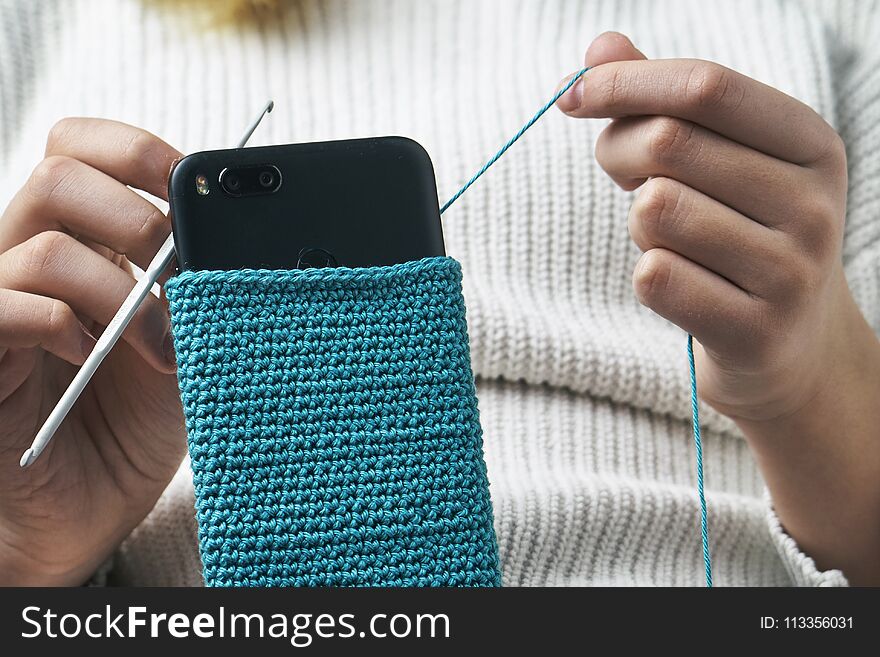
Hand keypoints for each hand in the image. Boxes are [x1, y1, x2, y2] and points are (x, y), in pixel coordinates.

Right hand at [0, 118, 186, 584]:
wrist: (88, 510)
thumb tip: (235, 242)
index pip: (80, 148)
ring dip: (120, 289)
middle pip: (59, 172)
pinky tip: (91, 353)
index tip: (190, 181)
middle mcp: (29, 258)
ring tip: (156, 346)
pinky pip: (5, 305)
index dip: (135, 149)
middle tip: (177, 268)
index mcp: (81, 241)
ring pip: (46, 244)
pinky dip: (62, 323)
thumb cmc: (135, 424)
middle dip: (137, 214)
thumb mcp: (186, 346)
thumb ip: (199, 293)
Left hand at [557, 32, 858, 422]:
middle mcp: (813, 203)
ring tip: (671, 239)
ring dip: (639, 224)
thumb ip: (663, 102)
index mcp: (810, 143)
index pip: (705, 85)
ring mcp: (791, 272)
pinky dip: (649, 276)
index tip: (570, 95)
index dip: (625, 83)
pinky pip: (654, 277)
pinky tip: (682, 285)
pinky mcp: (755, 330)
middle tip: (626, 178)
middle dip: (618, 153)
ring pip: (654, 211)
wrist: (789, 347)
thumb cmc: (739, 236)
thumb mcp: (721, 160)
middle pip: (668, 143)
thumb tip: (599, 47)